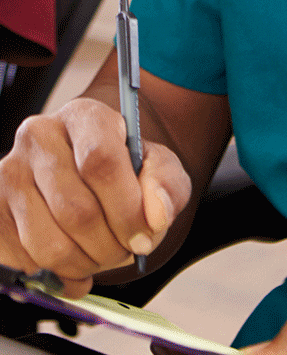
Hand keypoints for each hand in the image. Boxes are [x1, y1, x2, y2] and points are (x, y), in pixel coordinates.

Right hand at [0, 97, 190, 295]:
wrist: (90, 174)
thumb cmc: (126, 169)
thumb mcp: (159, 167)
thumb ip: (166, 184)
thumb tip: (156, 215)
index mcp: (84, 116)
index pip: (100, 162)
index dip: (126, 209)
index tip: (144, 236)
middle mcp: (39, 137)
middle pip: (75, 209)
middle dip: (108, 245)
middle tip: (125, 253)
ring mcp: (8, 173)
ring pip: (47, 242)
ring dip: (83, 264)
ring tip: (102, 256)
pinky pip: (21, 259)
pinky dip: (52, 274)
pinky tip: (73, 264)